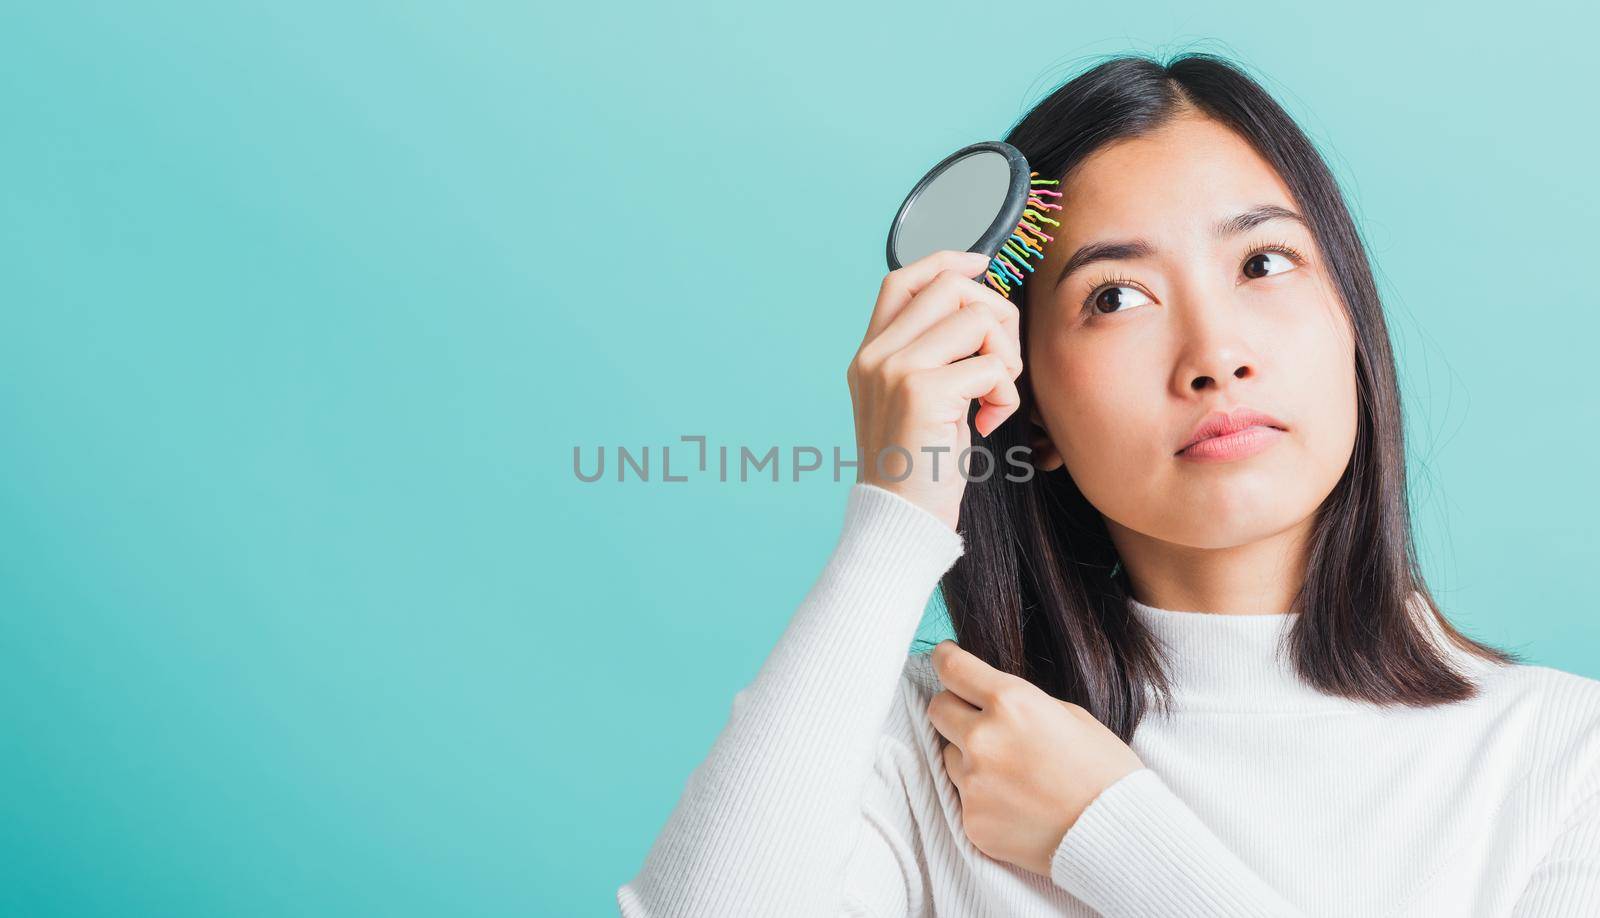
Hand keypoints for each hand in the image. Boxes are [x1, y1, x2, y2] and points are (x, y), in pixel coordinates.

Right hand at [846, 249, 1022, 530]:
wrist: (898, 520)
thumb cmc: (916, 468)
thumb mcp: (912, 402)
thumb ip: (930, 357)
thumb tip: (978, 310)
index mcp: (869, 354)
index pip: (902, 279)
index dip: (947, 260)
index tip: (983, 265)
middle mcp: (876, 355)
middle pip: (951, 287)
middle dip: (996, 315)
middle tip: (1002, 362)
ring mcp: (895, 370)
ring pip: (977, 317)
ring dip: (1005, 355)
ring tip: (995, 395)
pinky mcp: (922, 392)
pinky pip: (991, 366)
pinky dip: (1006, 394)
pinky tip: (989, 424)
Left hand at [927, 639, 1144, 876]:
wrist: (1118, 835)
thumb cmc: (1105, 771)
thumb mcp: (1070, 716)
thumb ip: (1021, 703)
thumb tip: (988, 698)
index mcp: (1011, 703)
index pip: (953, 669)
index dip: (944, 658)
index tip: (943, 657)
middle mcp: (983, 739)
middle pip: (938, 709)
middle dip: (952, 707)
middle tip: (975, 718)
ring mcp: (974, 783)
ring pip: (950, 755)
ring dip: (970, 756)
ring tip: (1013, 773)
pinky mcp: (972, 821)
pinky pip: (964, 797)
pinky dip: (983, 796)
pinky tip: (1017, 803)